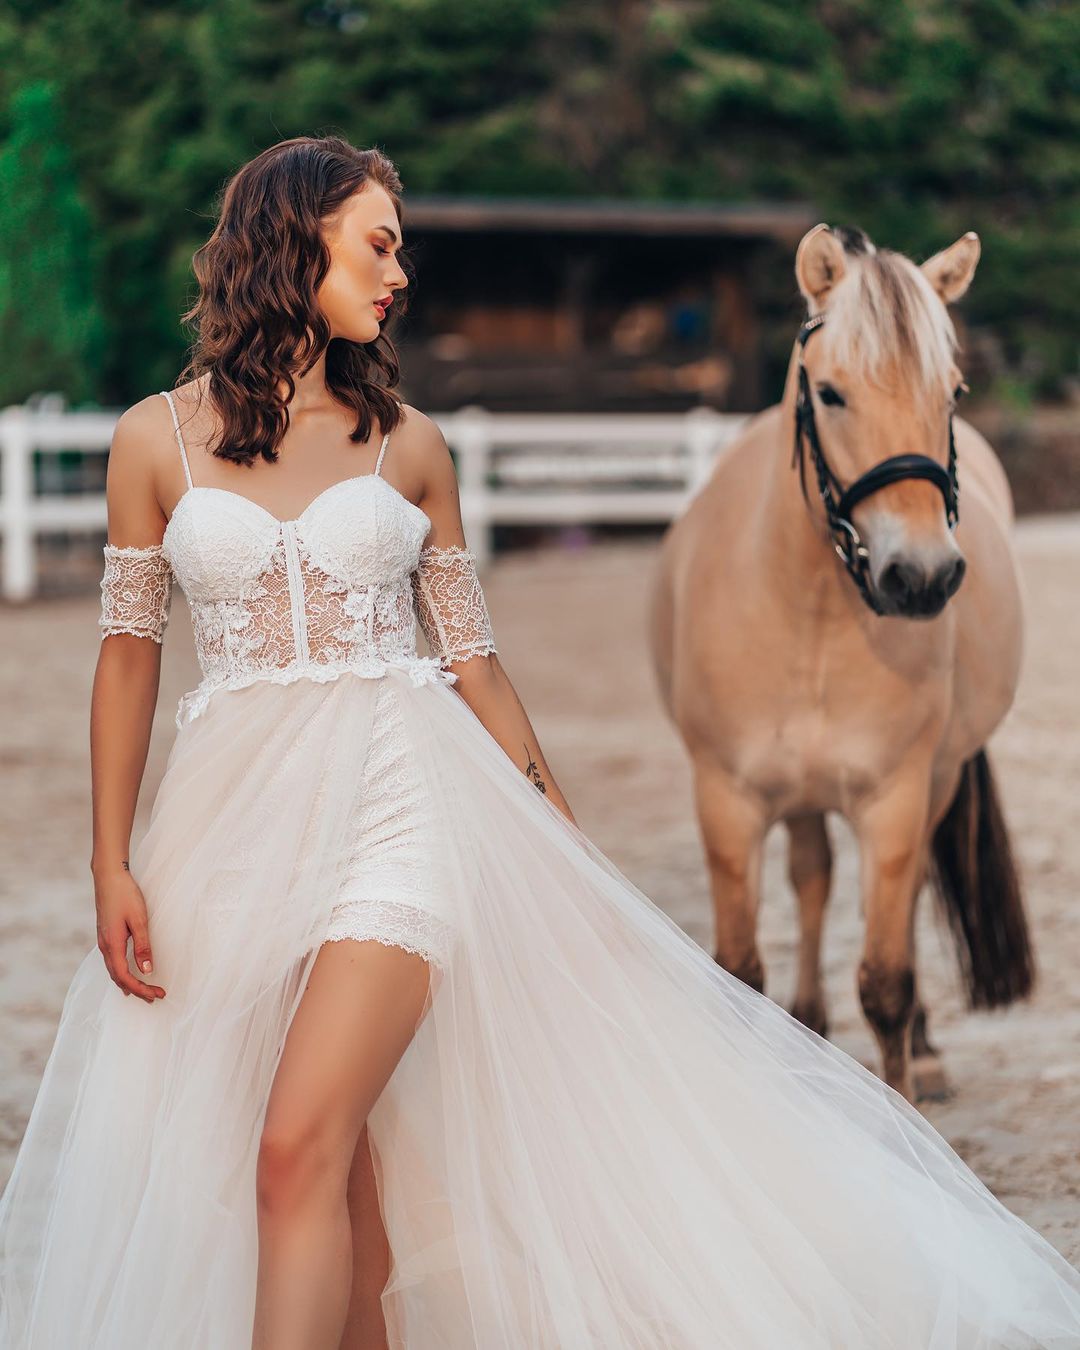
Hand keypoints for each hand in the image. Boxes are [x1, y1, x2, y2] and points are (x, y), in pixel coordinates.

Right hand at [94, 866, 165, 1002]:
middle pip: (118, 977)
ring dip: (129, 982)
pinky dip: (122, 972)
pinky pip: (112, 961)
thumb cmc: (125, 895)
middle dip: (136, 990)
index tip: (157, 994)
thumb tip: (147, 971)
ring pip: (114, 970)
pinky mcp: (106, 935)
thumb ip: (143, 946)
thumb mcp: (138, 920)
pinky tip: (129, 972)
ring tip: (144, 991)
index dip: (141, 989)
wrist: (108, 876)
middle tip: (155, 996)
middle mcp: (105, 946)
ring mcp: (103, 941)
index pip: (125, 977)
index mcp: (112, 945)